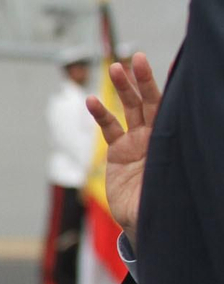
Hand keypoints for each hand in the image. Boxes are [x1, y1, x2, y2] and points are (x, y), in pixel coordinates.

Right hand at [87, 53, 162, 246]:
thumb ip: (175, 160)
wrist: (146, 224)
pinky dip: (101, 114)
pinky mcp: (118, 152)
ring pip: (130, 109)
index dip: (168, 89)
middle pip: (150, 102)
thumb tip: (191, 136)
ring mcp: (137, 143)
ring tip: (114, 69)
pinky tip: (92, 101)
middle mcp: (158, 138)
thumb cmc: (168, 205)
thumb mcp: (176, 182)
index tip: (167, 66)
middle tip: (136, 59)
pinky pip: (109, 129)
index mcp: (174, 141)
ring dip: (122, 88)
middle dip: (142, 80)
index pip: (172, 109)